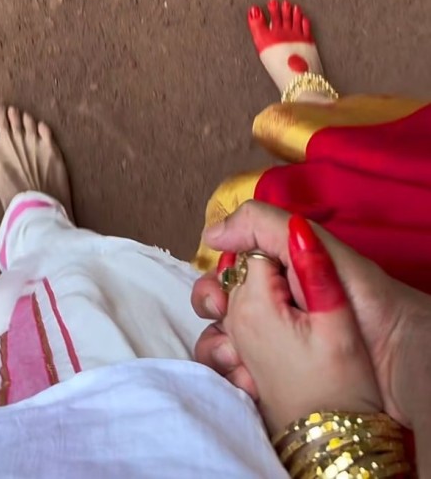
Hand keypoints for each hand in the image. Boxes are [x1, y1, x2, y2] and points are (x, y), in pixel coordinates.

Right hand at [222, 214, 380, 433]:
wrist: (397, 360)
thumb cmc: (357, 296)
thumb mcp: (308, 244)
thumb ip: (259, 225)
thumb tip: (209, 234)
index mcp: (272, 273)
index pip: (225, 271)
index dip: (216, 278)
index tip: (223, 290)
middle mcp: (265, 307)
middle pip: (215, 304)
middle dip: (210, 307)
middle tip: (222, 313)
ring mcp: (265, 345)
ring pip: (216, 341)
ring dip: (216, 346)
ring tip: (236, 356)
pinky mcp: (268, 379)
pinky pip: (231, 377)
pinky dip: (230, 377)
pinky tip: (247, 379)